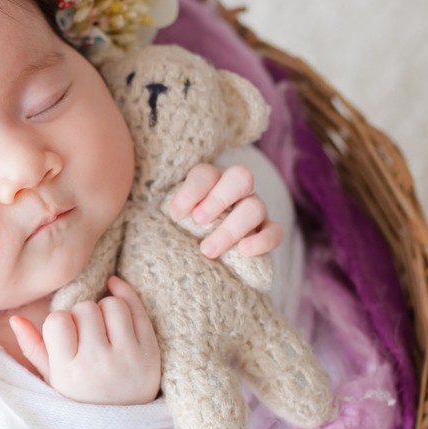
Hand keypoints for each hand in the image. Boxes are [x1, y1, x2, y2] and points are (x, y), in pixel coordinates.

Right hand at [10, 276, 160, 404]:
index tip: (65, 334)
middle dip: (83, 315)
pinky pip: (136, 308)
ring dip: (104, 309)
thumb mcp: (53, 379)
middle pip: (85, 309)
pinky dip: (124, 295)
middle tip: (86, 333)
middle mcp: (98, 362)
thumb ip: (33, 348)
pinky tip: (114, 291)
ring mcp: (127, 356)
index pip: (58, 320)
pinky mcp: (150, 351)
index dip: (60, 321)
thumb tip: (15, 317)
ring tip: (103, 326)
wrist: (125, 424)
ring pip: (112, 304)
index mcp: (69, 371)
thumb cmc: (82, 398)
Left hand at [167, 162, 285, 258]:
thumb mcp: (171, 216)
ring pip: (255, 207)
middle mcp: (236, 190)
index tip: (175, 213)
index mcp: (210, 180)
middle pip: (240, 178)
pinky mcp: (267, 231)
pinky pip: (275, 232)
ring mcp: (254, 209)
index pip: (205, 174)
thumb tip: (153, 210)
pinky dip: (262, 241)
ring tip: (207, 249)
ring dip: (231, 228)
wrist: (197, 255)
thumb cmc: (181, 230)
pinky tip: (244, 251)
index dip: (191, 191)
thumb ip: (167, 210)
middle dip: (218, 199)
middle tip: (198, 222)